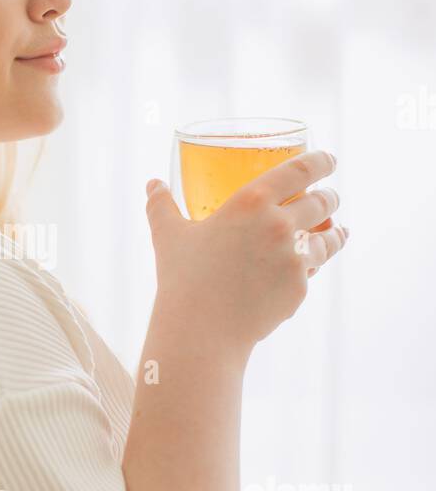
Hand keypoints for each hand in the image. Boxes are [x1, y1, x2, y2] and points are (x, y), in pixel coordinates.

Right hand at [145, 150, 348, 358]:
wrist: (200, 331)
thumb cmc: (182, 279)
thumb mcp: (168, 235)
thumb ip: (161, 205)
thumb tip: (153, 185)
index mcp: (251, 201)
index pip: (300, 169)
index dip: (321, 161)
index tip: (330, 159)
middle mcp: (279, 225)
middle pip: (322, 201)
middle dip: (330, 197)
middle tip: (329, 196)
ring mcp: (294, 258)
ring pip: (329, 237)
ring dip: (336, 231)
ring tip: (338, 230)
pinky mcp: (300, 288)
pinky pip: (315, 269)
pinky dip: (317, 263)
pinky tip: (316, 263)